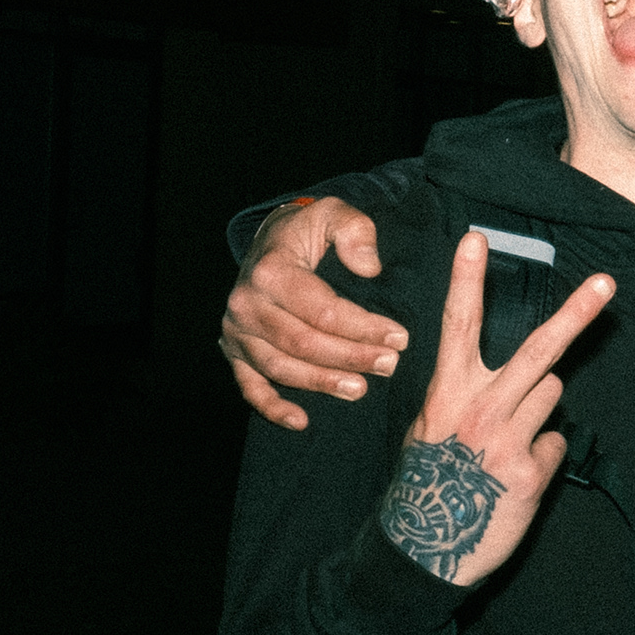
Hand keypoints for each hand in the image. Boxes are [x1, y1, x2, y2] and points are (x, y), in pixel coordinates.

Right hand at [223, 196, 412, 429]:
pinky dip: (272, 407)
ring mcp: (237, 331)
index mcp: (270, 271)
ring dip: (322, 383)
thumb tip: (370, 267)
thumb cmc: (308, 230)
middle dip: (350, 357)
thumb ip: (355, 230)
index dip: (363, 327)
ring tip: (361, 390)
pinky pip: (250, 386)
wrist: (270, 241)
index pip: (322, 310)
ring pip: (281, 368)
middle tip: (390, 365)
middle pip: (303, 342)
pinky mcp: (235, 351)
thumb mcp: (333, 212)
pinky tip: (301, 421)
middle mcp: (246, 304)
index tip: (399, 337)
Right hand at [380, 232, 614, 587]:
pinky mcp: (530, 474)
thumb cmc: (429, 481)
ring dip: (540, 407)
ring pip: (552, 393)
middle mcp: (478, 409)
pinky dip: (544, 452)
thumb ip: (466, 395)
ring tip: (506, 441)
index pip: (458, 325)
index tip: (477, 238)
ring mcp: (507, 442)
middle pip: (538, 351)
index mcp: (447, 392)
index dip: (468, 280)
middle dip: (576, 315)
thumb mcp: (430, 428)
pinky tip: (517, 473)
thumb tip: (519, 378)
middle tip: (607, 285)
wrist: (426, 549)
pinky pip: (556, 441)